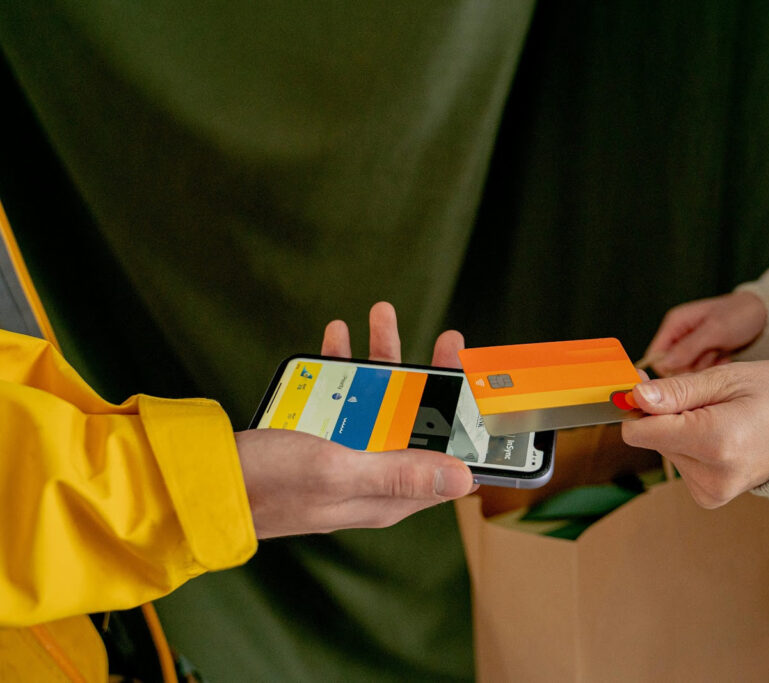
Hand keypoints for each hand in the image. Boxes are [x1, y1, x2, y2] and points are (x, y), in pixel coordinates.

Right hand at [237, 302, 474, 537]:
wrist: (202, 485)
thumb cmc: (267, 485)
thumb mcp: (338, 472)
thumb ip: (401, 473)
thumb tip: (464, 479)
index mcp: (389, 494)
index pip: (448, 459)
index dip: (468, 424)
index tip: (480, 386)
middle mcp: (374, 475)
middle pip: (419, 422)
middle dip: (433, 377)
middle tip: (447, 338)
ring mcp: (347, 455)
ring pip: (380, 403)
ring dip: (384, 359)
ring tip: (381, 315)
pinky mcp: (320, 440)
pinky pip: (342, 399)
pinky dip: (342, 367)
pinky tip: (337, 336)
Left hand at [620, 361, 768, 508]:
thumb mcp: (725, 379)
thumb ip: (677, 391)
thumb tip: (636, 397)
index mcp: (716, 442)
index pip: (641, 432)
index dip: (638, 405)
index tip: (646, 386)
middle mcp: (712, 475)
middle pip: (653, 439)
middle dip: (665, 415)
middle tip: (700, 398)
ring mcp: (712, 491)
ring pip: (665, 450)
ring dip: (681, 431)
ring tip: (720, 418)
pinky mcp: (710, 497)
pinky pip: (680, 464)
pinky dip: (691, 448)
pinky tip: (720, 438)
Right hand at [642, 292, 766, 376]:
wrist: (763, 314)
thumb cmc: (739, 314)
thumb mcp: (715, 330)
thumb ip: (688, 348)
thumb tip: (663, 364)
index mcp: (675, 324)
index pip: (655, 355)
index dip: (668, 368)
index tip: (689, 371)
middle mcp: (679, 336)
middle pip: (671, 367)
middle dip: (691, 367)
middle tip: (711, 355)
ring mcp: (691, 346)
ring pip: (687, 371)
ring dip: (705, 368)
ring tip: (720, 353)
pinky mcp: (703, 354)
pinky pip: (701, 371)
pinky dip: (713, 368)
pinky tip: (724, 356)